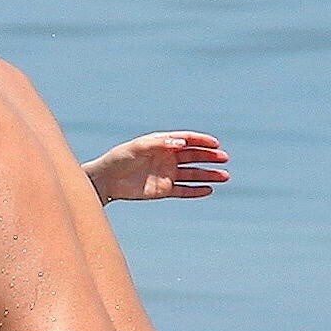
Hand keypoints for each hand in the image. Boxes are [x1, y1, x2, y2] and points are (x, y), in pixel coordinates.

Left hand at [85, 131, 229, 202]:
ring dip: (208, 175)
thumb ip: (160, 144)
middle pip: (194, 156)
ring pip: (192, 174)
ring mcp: (166, 174)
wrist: (106, 180)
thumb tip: (182, 143)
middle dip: (209, 157)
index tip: (215, 143)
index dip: (202, 141)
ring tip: (224, 176)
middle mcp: (167, 158)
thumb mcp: (138, 147)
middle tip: (224, 158)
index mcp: (162, 144)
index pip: (187, 140)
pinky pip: (184, 190)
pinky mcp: (163, 190)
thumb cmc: (119, 158)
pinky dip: (196, 190)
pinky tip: (209, 189)